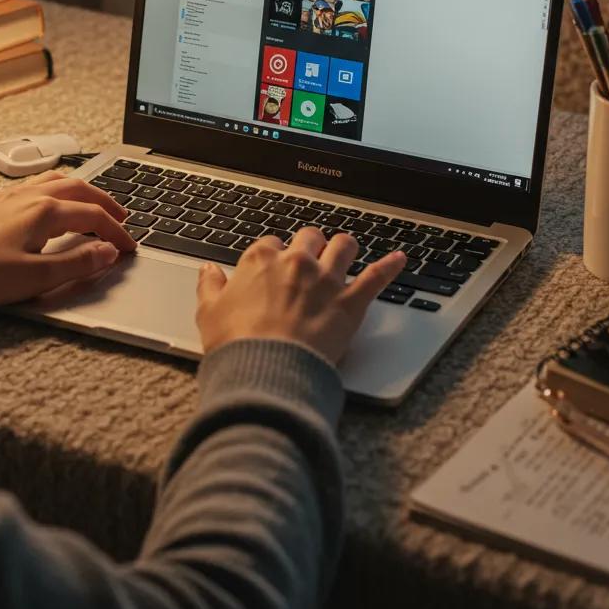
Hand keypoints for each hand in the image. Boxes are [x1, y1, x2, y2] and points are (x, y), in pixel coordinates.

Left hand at [0, 172, 135, 306]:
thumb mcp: (37, 277)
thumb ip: (78, 264)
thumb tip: (108, 253)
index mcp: (44, 212)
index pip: (93, 217)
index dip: (116, 232)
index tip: (128, 248)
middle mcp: (29, 198)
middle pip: (80, 190)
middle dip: (105, 203)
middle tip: (122, 218)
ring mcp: (10, 198)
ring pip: (56, 181)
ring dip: (82, 190)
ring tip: (93, 203)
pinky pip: (34, 185)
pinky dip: (56, 189)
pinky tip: (51, 200)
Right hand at [196, 227, 406, 365]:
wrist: (266, 370)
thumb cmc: (235, 344)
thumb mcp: (208, 313)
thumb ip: (210, 286)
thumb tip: (208, 271)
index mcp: (260, 259)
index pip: (271, 244)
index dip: (274, 256)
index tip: (274, 268)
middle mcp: (296, 261)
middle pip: (309, 238)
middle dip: (310, 246)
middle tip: (308, 260)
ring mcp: (326, 280)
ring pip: (344, 246)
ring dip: (344, 248)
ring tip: (345, 253)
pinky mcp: (350, 303)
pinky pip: (376, 277)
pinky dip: (390, 266)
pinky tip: (400, 259)